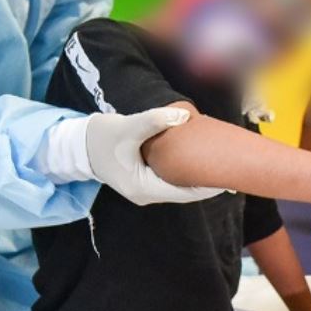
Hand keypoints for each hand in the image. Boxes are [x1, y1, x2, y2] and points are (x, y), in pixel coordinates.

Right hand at [84, 108, 224, 204]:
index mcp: (143, 188)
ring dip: (197, 176)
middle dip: (206, 181)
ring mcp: (145, 189)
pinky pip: (172, 180)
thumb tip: (184, 115)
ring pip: (179, 186)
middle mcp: (146, 194)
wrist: (79, 145)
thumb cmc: (102, 137)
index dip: (208, 186)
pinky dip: (186, 172)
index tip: (228, 174)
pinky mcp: (145, 181)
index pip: (184, 192)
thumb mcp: (128, 127)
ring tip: (220, 163)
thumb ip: (154, 121)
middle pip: (185, 192)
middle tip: (230, 167)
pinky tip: (199, 160)